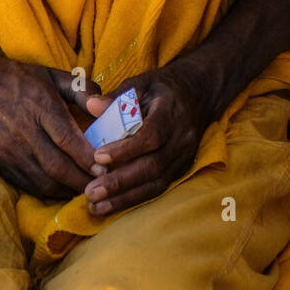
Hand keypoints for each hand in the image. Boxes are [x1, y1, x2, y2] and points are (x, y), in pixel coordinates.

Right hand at [0, 43, 103, 200]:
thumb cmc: (17, 78)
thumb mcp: (51, 74)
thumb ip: (80, 89)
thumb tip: (104, 105)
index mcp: (39, 105)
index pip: (66, 138)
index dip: (87, 157)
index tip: (106, 167)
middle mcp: (24, 131)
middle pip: (57, 165)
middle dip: (82, 180)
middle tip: (103, 185)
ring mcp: (10, 150)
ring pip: (43, 180)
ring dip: (67, 189)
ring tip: (87, 190)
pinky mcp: (0, 163)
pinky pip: (28, 184)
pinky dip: (48, 191)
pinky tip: (63, 189)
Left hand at [83, 60, 213, 216]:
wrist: (199, 94)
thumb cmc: (163, 87)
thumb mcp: (142, 82)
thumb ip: (117, 96)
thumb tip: (90, 106)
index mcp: (171, 112)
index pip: (151, 135)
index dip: (126, 149)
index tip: (98, 157)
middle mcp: (181, 137)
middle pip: (153, 165)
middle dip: (120, 182)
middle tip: (90, 192)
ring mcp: (184, 156)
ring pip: (156, 183)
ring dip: (125, 198)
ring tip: (96, 207)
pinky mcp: (181, 168)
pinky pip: (159, 188)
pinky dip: (135, 199)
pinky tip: (112, 206)